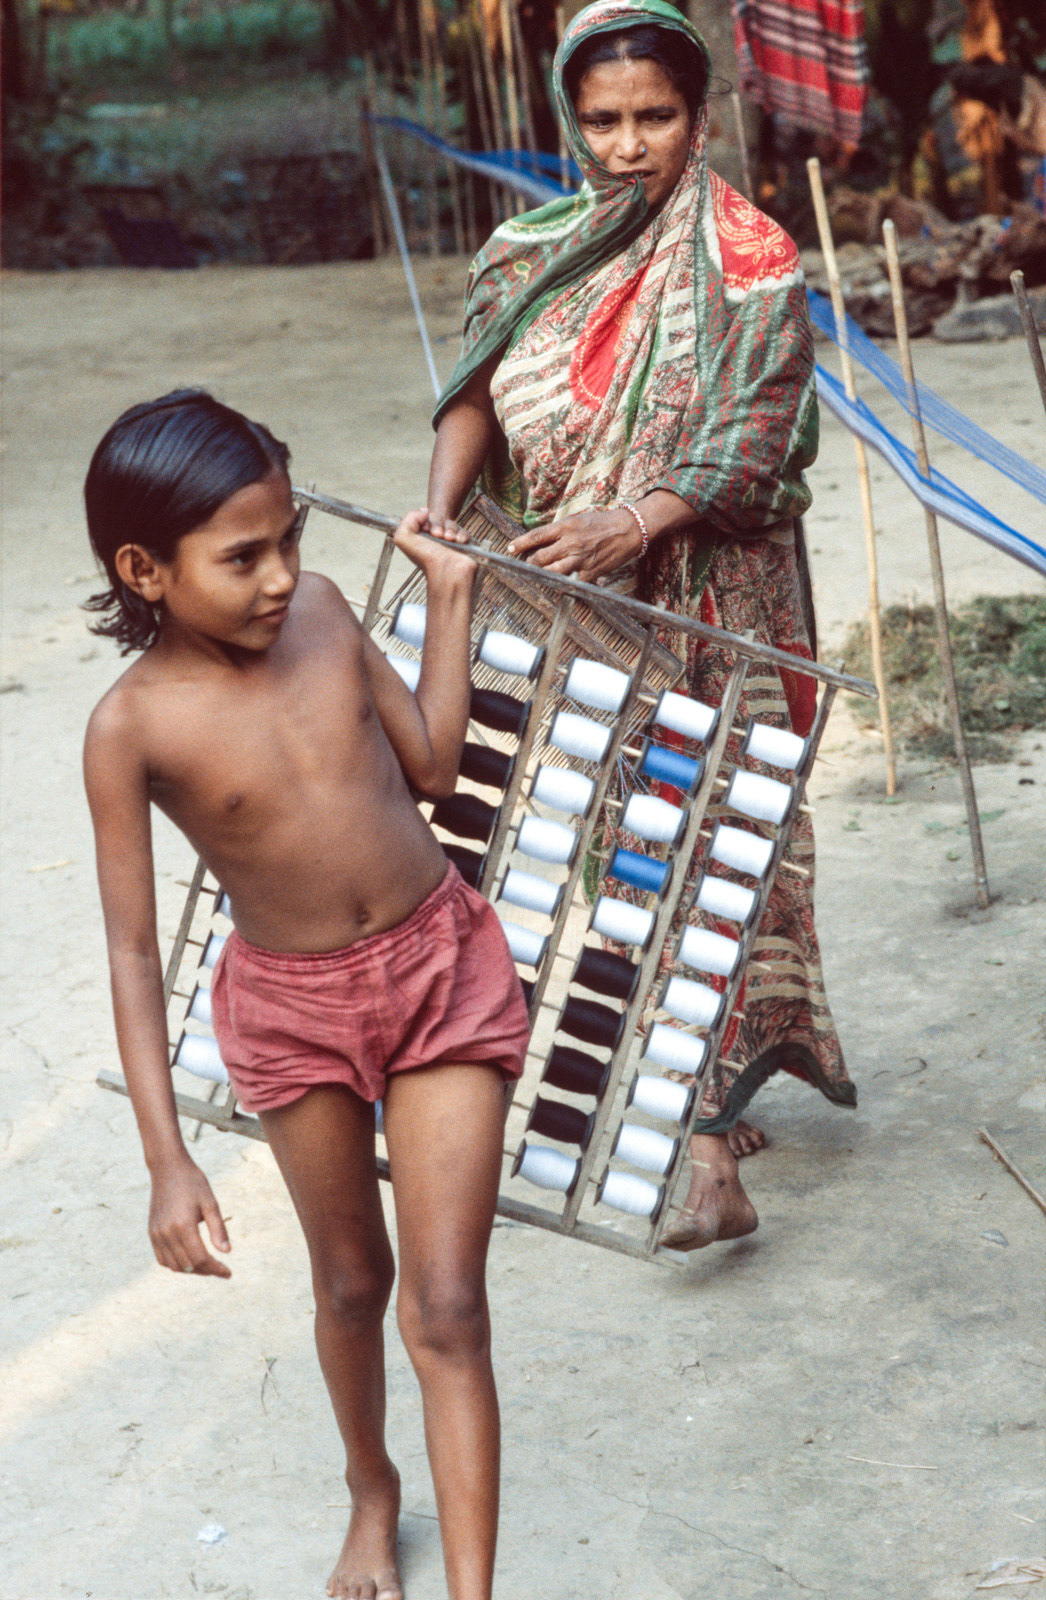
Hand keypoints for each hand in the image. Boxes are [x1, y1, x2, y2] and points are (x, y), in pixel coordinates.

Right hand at [148, 1154, 231, 1277]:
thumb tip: (226, 1253)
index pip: (200, 1258)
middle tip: (221, 1270)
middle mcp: (166, 1233)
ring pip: (174, 1266)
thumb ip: (218, 1229)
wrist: (168, 1168)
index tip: (228, 1273)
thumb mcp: (210, 1202)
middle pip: (188, 1265)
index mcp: (183, 1225)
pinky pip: (162, 1258)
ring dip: (191, 1270)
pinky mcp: (152, 1232)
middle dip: (207, 1271)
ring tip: (207, 1266)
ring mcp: (156, 1234)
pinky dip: (176, 1265)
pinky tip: (189, 1260)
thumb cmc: (193, 1183)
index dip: (215, 1269)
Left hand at [394, 507, 475, 583]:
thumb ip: (407, 519)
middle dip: (437, 524)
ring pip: (451, 524)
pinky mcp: (463, 545)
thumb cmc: (425, 558)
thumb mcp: (403, 537)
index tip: (424, 528)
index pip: (423, 518)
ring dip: (450, 529)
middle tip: (437, 534)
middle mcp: (433, 540)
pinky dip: (461, 535)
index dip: (424, 519)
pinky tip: (458, 541)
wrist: (447, 571)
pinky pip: (463, 532)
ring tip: (448, 539)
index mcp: (419, 538)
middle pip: (438, 519)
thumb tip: (424, 511)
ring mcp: (449, 542)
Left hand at [507, 507, 642, 582]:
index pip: (537, 536)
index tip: (510, 548)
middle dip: (529, 564)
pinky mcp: (591, 571)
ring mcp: (581, 559)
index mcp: (566, 527)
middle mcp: (571, 542)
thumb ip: (560, 530)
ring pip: (554, 572)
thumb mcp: (578, 519)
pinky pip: (573, 583)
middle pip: (541, 557)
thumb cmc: (602, 523)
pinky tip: (560, 587)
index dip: (521, 543)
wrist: (629, 529)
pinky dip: (565, 585)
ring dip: (543, 576)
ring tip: (536, 577)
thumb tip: (542, 539)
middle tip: (522, 566)